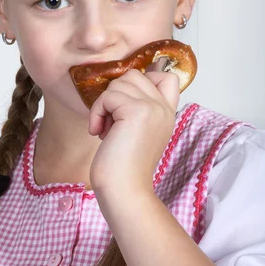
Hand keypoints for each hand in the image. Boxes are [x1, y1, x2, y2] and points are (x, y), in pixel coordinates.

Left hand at [88, 69, 179, 197]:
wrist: (124, 191)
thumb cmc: (123, 167)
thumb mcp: (136, 132)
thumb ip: (136, 108)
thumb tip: (118, 84)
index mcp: (167, 113)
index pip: (166, 76)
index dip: (142, 81)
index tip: (125, 106)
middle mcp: (164, 108)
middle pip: (134, 75)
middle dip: (115, 95)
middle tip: (111, 122)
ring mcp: (153, 108)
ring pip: (119, 83)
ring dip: (104, 104)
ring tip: (106, 129)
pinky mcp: (137, 111)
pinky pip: (108, 96)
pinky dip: (97, 113)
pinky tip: (98, 133)